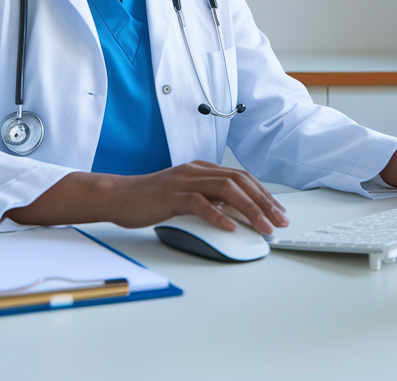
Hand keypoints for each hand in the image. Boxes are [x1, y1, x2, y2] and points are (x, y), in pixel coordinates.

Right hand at [107, 161, 287, 233]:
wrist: (118, 196)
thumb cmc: (150, 199)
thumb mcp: (185, 196)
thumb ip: (207, 200)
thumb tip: (235, 214)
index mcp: (201, 169)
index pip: (241, 177)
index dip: (263, 193)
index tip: (278, 211)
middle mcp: (195, 171)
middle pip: (239, 181)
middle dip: (264, 202)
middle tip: (279, 221)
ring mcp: (183, 182)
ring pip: (225, 190)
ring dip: (249, 209)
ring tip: (263, 226)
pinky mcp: (171, 196)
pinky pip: (199, 203)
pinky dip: (218, 215)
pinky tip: (230, 227)